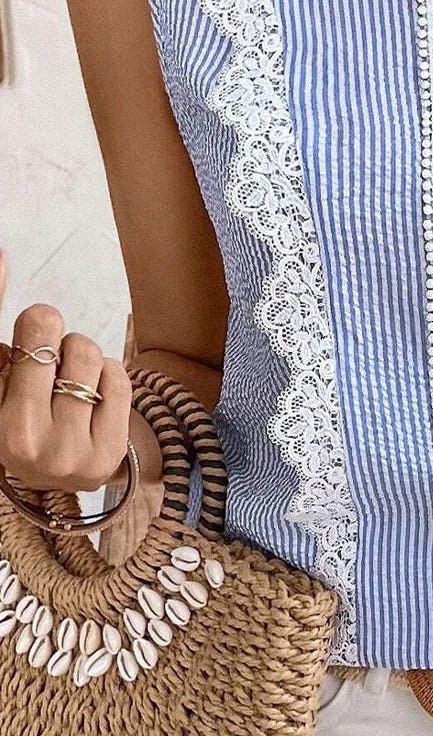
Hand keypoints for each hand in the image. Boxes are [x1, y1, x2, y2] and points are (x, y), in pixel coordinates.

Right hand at [0, 253, 132, 494]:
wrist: (52, 477)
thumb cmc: (21, 416)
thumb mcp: (3, 382)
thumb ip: (10, 341)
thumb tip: (5, 259)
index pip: (14, 349)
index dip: (27, 314)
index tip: (18, 283)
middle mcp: (31, 441)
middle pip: (57, 340)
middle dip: (52, 336)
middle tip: (48, 352)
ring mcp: (73, 453)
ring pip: (90, 355)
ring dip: (81, 356)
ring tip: (68, 380)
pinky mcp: (109, 455)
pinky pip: (118, 379)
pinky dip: (106, 376)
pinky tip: (92, 396)